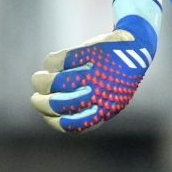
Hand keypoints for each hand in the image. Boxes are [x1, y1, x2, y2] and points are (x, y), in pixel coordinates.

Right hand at [28, 16, 157, 133]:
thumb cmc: (115, 77)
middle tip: (36, 98)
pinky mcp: (88, 52)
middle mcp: (100, 94)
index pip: (72, 125)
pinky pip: (55, 61)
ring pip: (52, 82)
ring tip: (40, 78)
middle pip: (56, 104)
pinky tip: (53, 63)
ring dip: (41, 81)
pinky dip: (51, 63)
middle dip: (41, 102)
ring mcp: (93, 73)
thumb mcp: (107, 99)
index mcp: (104, 109)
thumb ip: (83, 109)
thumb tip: (49, 112)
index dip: (55, 120)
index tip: (50, 114)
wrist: (135, 46)